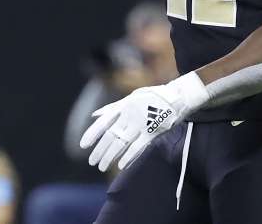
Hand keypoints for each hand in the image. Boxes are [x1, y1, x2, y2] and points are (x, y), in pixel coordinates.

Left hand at [79, 72, 208, 171]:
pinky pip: (138, 146)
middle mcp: (129, 115)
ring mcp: (141, 123)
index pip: (103, 122)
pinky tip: (121, 165)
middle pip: (110, 136)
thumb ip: (112, 109)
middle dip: (100, 150)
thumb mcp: (130, 98)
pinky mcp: (153, 131)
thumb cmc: (151, 97)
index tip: (83, 146)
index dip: (92, 134)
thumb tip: (94, 116)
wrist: (177, 96)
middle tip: (93, 162)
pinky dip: (129, 156)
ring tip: (102, 166)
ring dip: (110, 156)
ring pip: (121, 142)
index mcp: (122, 106)